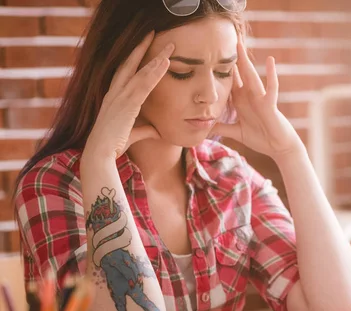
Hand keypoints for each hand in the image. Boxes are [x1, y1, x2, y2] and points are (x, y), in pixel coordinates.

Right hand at [84, 31, 173, 159]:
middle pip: (129, 64)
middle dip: (142, 48)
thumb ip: (145, 131)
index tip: (143, 46)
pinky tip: (165, 63)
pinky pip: (144, 84)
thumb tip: (156, 131)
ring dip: (155, 59)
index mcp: (112, 98)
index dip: (134, 58)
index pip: (124, 72)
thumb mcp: (132, 135)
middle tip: (152, 33)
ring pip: (140, 72)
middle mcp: (114, 94)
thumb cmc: (112, 146)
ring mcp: (119, 98)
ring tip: (168, 47)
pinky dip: (155, 73)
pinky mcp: (127, 105)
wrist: (100, 155)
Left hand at [212, 38, 304, 160]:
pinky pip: (272, 87)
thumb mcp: (236, 132)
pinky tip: (270, 60)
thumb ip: (221, 128)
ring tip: (239, 44)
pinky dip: (272, 74)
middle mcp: (250, 96)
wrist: (278, 147)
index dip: (219, 70)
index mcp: (241, 101)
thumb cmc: (261, 138)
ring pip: (251, 76)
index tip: (209, 56)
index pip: (228, 82)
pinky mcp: (270, 104)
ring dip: (245, 61)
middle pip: (238, 74)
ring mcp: (260, 98)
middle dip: (230, 59)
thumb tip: (203, 129)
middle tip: (222, 41)